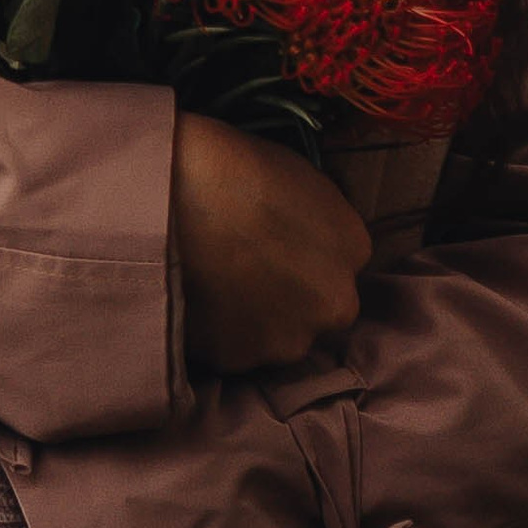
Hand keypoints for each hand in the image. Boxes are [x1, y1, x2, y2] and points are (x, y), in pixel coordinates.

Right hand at [171, 109, 369, 375]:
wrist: (174, 193)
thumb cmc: (234, 167)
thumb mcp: (302, 177)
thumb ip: (319, 222)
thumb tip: (308, 238)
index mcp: (352, 249)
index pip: (340, 264)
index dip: (307, 257)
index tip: (278, 247)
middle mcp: (334, 304)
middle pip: (317, 308)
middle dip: (290, 296)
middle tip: (247, 270)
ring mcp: (288, 339)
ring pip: (277, 337)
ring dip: (256, 320)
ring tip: (217, 284)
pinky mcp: (241, 360)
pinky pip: (233, 349)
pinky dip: (219, 332)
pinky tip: (198, 299)